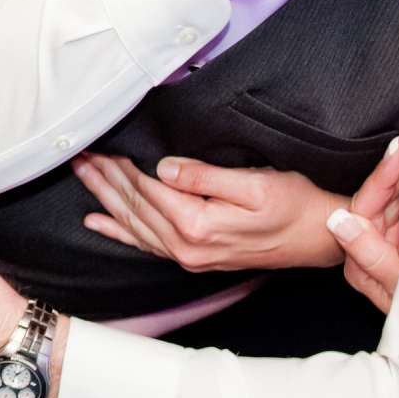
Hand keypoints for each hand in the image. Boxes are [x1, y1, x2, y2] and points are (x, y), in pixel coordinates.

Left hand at [75, 153, 345, 270]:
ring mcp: (189, 256)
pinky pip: (145, 243)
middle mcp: (187, 248)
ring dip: (105, 197)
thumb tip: (163, 167)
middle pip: (133, 205)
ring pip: (133, 222)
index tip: (99, 141)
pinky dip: (118, 230)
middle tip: (77, 151)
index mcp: (198, 226)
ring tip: (82, 172)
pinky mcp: (194, 256)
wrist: (321, 237)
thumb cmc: (296, 204)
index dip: (120, 163)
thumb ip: (205, 177)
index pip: (145, 188)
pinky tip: (96, 221)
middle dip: (104, 177)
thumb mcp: (256, 183)